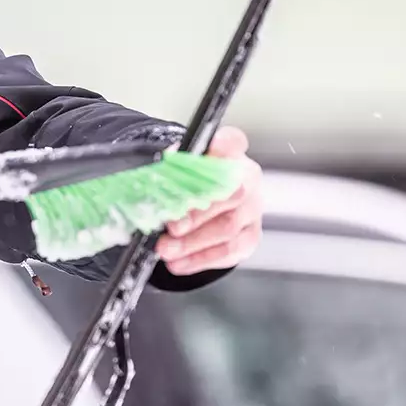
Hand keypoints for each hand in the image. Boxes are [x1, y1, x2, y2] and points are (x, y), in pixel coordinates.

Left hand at [156, 125, 263, 275]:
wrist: (205, 207)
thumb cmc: (191, 186)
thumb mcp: (177, 170)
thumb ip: (169, 169)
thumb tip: (153, 176)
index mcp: (230, 154)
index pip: (232, 142)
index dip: (221, 147)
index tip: (207, 153)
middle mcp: (247, 179)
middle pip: (232, 193)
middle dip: (197, 213)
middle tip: (172, 226)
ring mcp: (252, 209)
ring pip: (228, 227)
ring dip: (192, 242)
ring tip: (165, 249)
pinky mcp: (250, 237)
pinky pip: (228, 251)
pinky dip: (199, 259)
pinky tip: (178, 263)